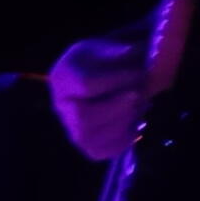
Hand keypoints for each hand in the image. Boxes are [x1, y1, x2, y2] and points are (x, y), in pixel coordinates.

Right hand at [49, 24, 149, 160]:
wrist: (103, 77)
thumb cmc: (105, 62)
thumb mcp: (108, 48)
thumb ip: (118, 52)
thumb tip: (131, 54)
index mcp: (62, 78)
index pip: (85, 85)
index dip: (115, 81)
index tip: (139, 73)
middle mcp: (60, 106)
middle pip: (82, 117)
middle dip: (116, 108)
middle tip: (138, 95)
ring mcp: (71, 128)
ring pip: (91, 137)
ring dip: (122, 123)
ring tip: (139, 106)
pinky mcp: (87, 145)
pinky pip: (101, 152)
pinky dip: (122, 140)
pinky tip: (136, 125)